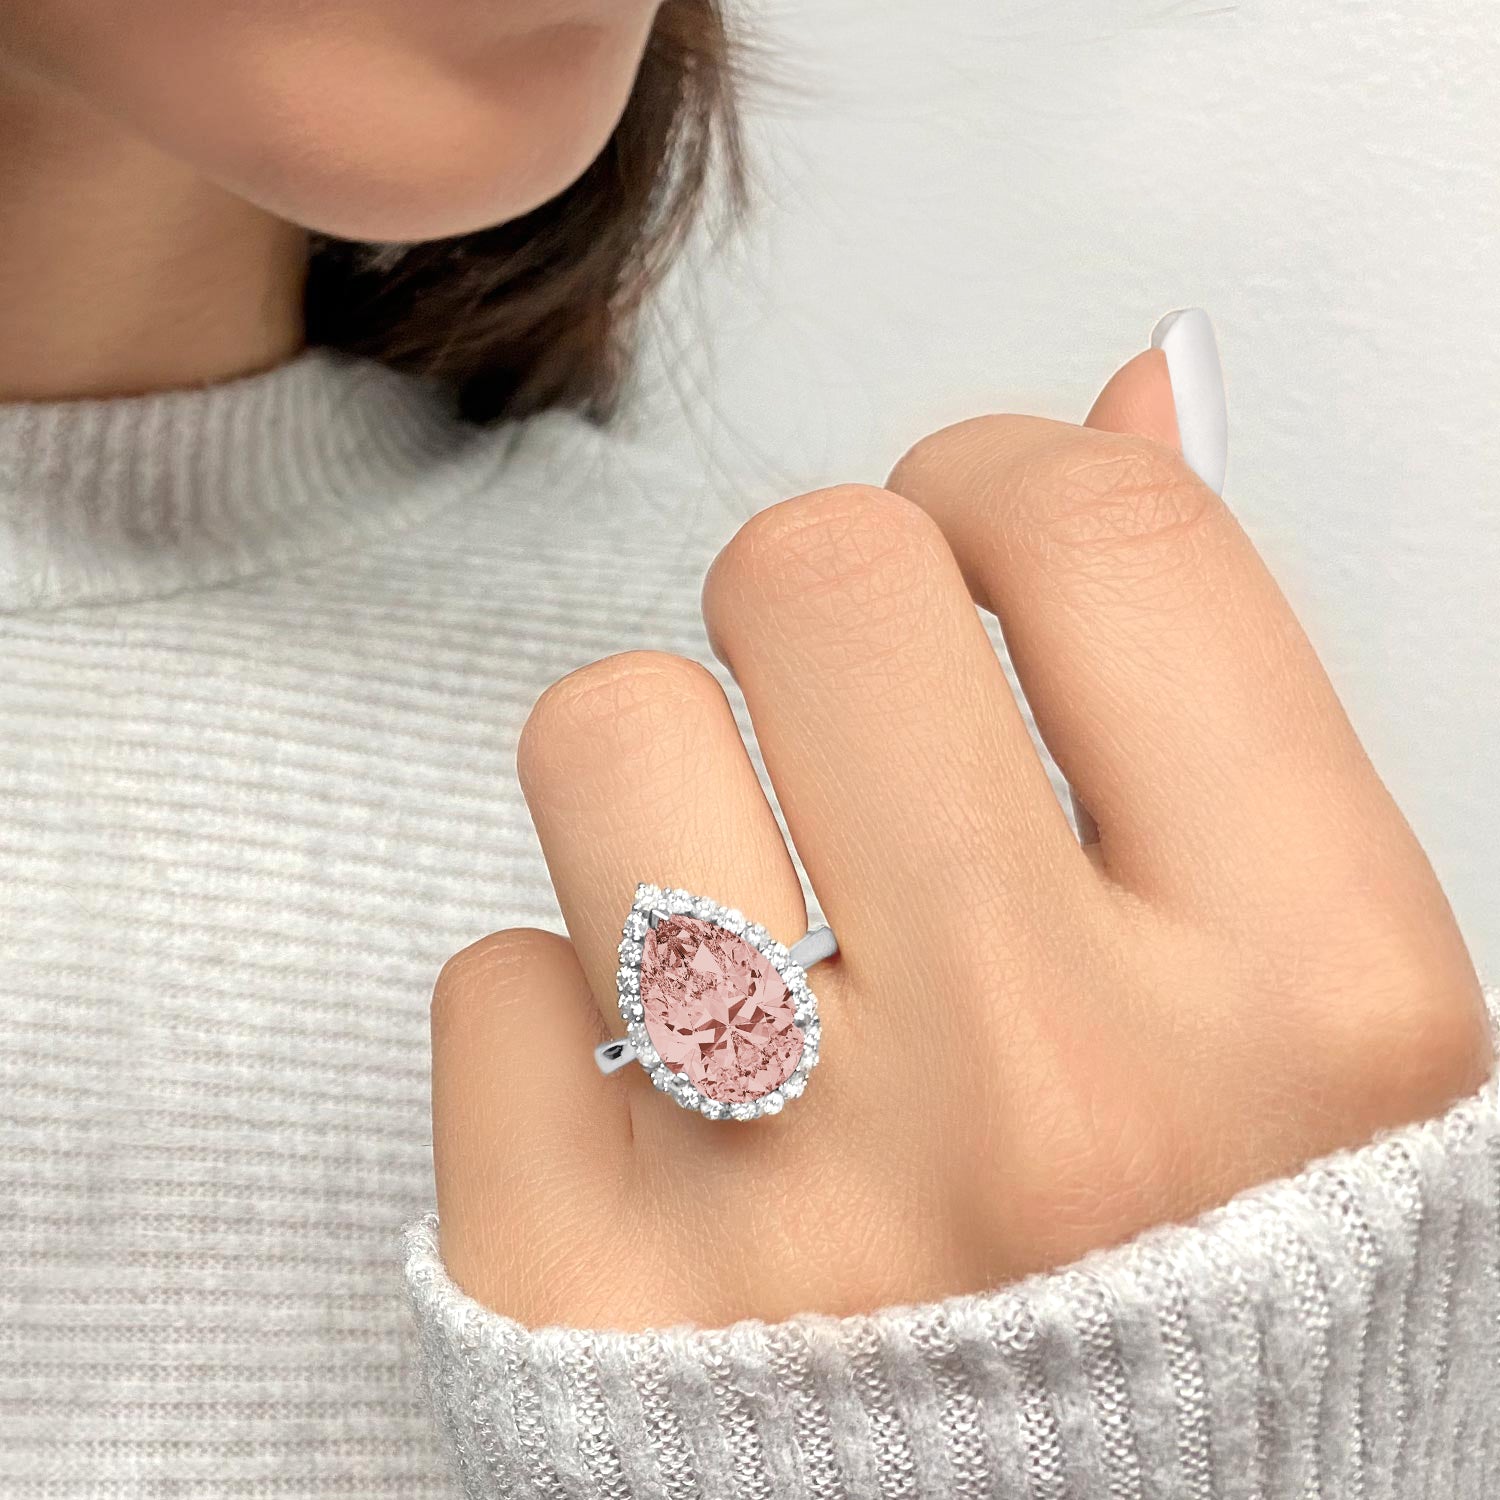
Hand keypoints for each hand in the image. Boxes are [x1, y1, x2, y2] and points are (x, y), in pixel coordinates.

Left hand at [429, 340, 1490, 1331]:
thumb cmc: (1197, 1262)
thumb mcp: (1299, 989)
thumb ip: (1216, 683)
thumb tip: (1140, 390)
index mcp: (1309, 1008)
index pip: (1100, 532)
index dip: (1009, 484)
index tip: (981, 550)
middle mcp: (1061, 1109)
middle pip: (813, 575)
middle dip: (819, 595)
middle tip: (853, 715)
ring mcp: (805, 1220)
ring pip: (606, 735)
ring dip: (666, 789)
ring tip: (759, 926)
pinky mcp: (583, 1314)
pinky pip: (495, 979)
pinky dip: (573, 1018)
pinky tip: (681, 1120)